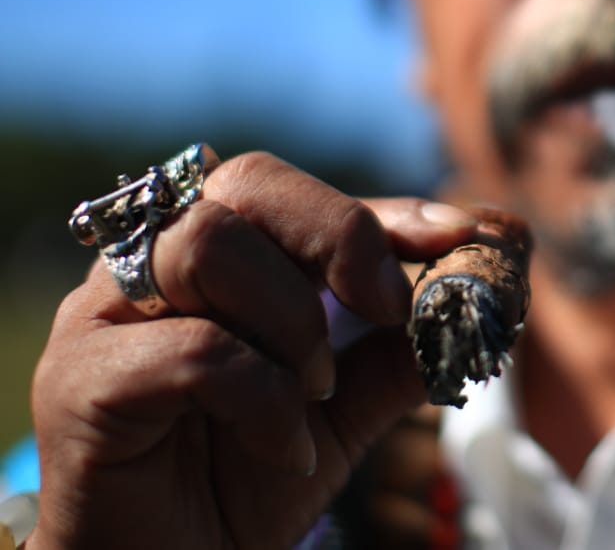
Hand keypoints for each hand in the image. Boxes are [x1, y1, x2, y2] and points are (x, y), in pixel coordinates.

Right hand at [29, 152, 478, 549]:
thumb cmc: (242, 479)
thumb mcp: (344, 407)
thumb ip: (400, 351)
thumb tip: (485, 304)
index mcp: (211, 255)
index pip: (295, 192)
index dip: (384, 206)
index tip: (459, 232)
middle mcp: (148, 266)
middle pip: (246, 183)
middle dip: (340, 234)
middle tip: (389, 307)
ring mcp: (102, 316)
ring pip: (207, 245)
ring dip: (293, 319)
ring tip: (318, 389)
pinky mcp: (81, 382)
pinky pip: (193, 352)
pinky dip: (266, 398)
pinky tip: (289, 446)